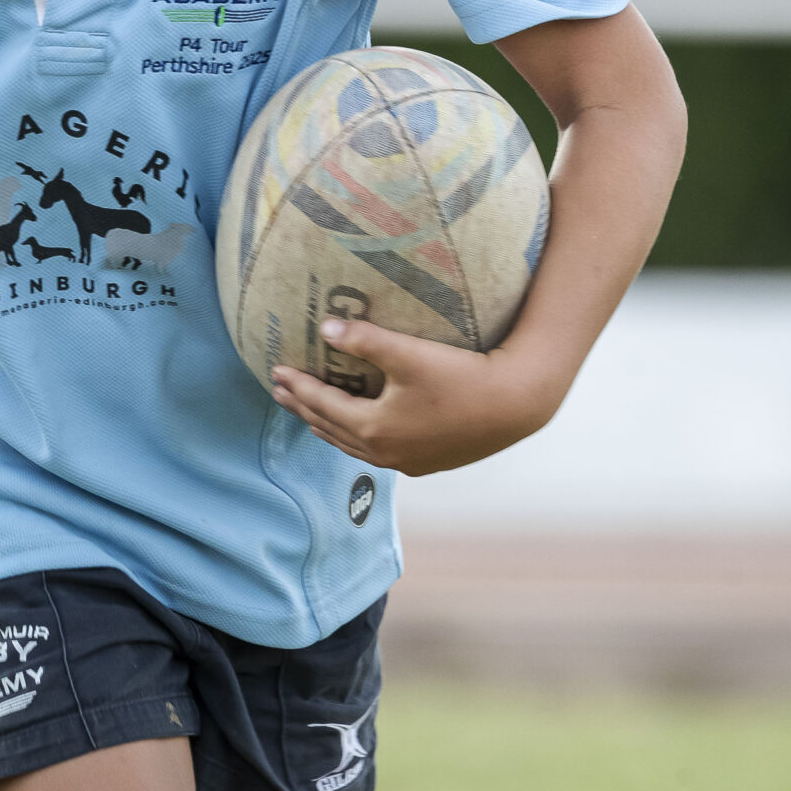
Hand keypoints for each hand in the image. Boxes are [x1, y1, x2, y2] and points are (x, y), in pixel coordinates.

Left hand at [269, 317, 561, 475]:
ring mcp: (405, 462)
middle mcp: (383, 452)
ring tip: (312, 412)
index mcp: (372, 428)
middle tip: (282, 391)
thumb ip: (365, 340)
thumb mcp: (408, 353)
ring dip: (328, 426)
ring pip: (353, 445)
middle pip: (330, 428)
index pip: (321, 403)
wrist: (515, 405)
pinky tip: (364, 430)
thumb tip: (325, 327)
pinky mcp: (426, 463)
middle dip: (304, 408)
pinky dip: (358, 438)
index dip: (297, 386)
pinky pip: (378, 452)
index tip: (275, 370)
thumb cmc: (461, 376)